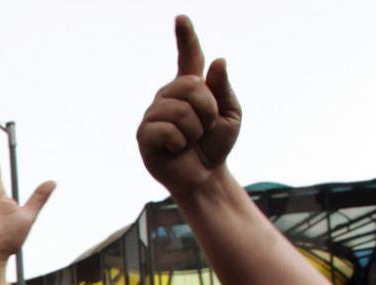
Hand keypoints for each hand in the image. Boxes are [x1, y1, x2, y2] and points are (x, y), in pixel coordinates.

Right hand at [137, 15, 240, 198]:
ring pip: (180, 110)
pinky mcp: (144, 135)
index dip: (185, 37)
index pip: (188, 57)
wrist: (204, 176)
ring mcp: (153, 114)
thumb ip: (223, 89)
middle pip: (191, 85)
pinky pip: (166, 130)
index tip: (181, 18)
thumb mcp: (231, 114)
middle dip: (207, 109)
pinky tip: (176, 149)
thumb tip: (218, 61)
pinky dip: (180, 142)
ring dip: (194, 130)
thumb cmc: (216, 145)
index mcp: (191, 87)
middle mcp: (168, 96)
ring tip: (190, 141)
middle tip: (205, 128)